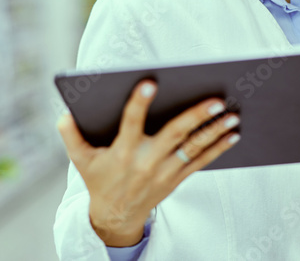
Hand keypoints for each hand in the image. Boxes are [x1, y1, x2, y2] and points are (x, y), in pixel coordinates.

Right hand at [56, 79, 239, 246]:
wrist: (116, 216)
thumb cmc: (98, 179)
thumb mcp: (79, 158)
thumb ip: (70, 133)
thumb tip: (66, 112)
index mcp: (122, 151)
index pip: (131, 123)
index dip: (139, 103)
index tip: (150, 83)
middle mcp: (146, 161)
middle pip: (174, 134)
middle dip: (196, 116)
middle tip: (216, 99)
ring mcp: (165, 171)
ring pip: (193, 148)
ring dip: (215, 131)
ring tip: (233, 114)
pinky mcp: (177, 178)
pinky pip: (201, 161)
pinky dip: (219, 148)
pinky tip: (233, 134)